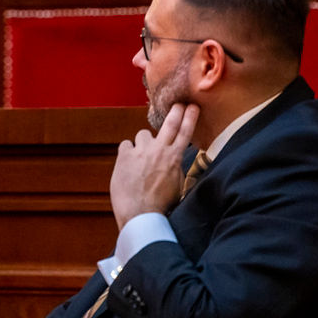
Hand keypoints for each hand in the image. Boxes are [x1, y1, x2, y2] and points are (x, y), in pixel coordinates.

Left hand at [110, 103, 199, 229]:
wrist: (140, 213)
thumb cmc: (160, 204)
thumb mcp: (177, 185)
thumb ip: (175, 168)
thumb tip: (173, 159)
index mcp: (174, 158)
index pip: (185, 132)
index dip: (190, 117)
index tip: (193, 106)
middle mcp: (159, 150)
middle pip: (169, 124)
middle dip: (175, 111)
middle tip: (178, 104)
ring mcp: (141, 151)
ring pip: (143, 134)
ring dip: (143, 143)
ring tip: (142, 158)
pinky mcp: (125, 156)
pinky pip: (126, 145)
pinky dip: (128, 152)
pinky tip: (128, 164)